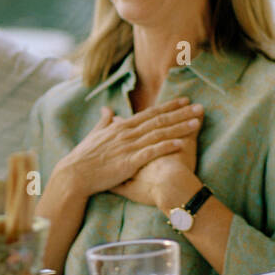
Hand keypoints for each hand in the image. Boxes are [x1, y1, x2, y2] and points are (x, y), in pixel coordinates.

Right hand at [61, 98, 202, 196]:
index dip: (168, 107)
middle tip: (199, 107)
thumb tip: (107, 109)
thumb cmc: (83, 157)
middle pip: (159, 121)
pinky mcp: (129, 161)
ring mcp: (129, 147)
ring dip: (179, 127)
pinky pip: (152, 152)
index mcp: (121, 127)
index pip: (149, 114)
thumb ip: (104, 122)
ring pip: (159, 134)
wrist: (74, 174)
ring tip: (196, 122)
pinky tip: (182, 143)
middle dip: (181, 113)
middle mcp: (127, 133)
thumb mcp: (94, 135)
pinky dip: (167, 146)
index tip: (184, 101)